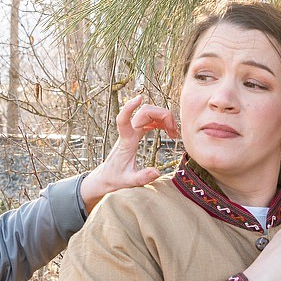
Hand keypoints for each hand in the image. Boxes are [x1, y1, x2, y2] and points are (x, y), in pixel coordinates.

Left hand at [79, 95, 170, 212]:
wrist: (106, 177)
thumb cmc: (115, 179)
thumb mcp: (129, 182)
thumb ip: (142, 177)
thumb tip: (156, 172)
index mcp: (126, 141)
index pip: (123, 119)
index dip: (129, 107)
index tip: (139, 98)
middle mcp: (129, 132)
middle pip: (145, 112)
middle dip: (162, 115)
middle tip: (174, 132)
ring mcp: (132, 131)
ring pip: (148, 113)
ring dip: (163, 118)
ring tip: (173, 133)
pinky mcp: (135, 133)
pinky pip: (149, 120)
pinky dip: (160, 122)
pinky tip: (168, 131)